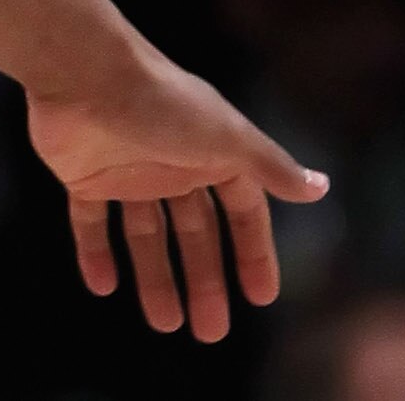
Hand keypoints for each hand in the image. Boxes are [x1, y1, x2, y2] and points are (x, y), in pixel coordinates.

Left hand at [25, 43, 327, 340]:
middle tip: (211, 332)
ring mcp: (126, 170)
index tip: (261, 298)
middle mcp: (172, 164)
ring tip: (166, 324)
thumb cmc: (162, 102)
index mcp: (212, 154)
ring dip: (154, 278)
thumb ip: (271, 167)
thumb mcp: (228, 138)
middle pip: (194, 234)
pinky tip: (103, 287)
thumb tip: (322, 187)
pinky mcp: (82, 174)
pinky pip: (90, 221)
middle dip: (204, 281)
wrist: (83, 72)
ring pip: (144, 234)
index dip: (252, 253)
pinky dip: (95, 253)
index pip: (242, 212)